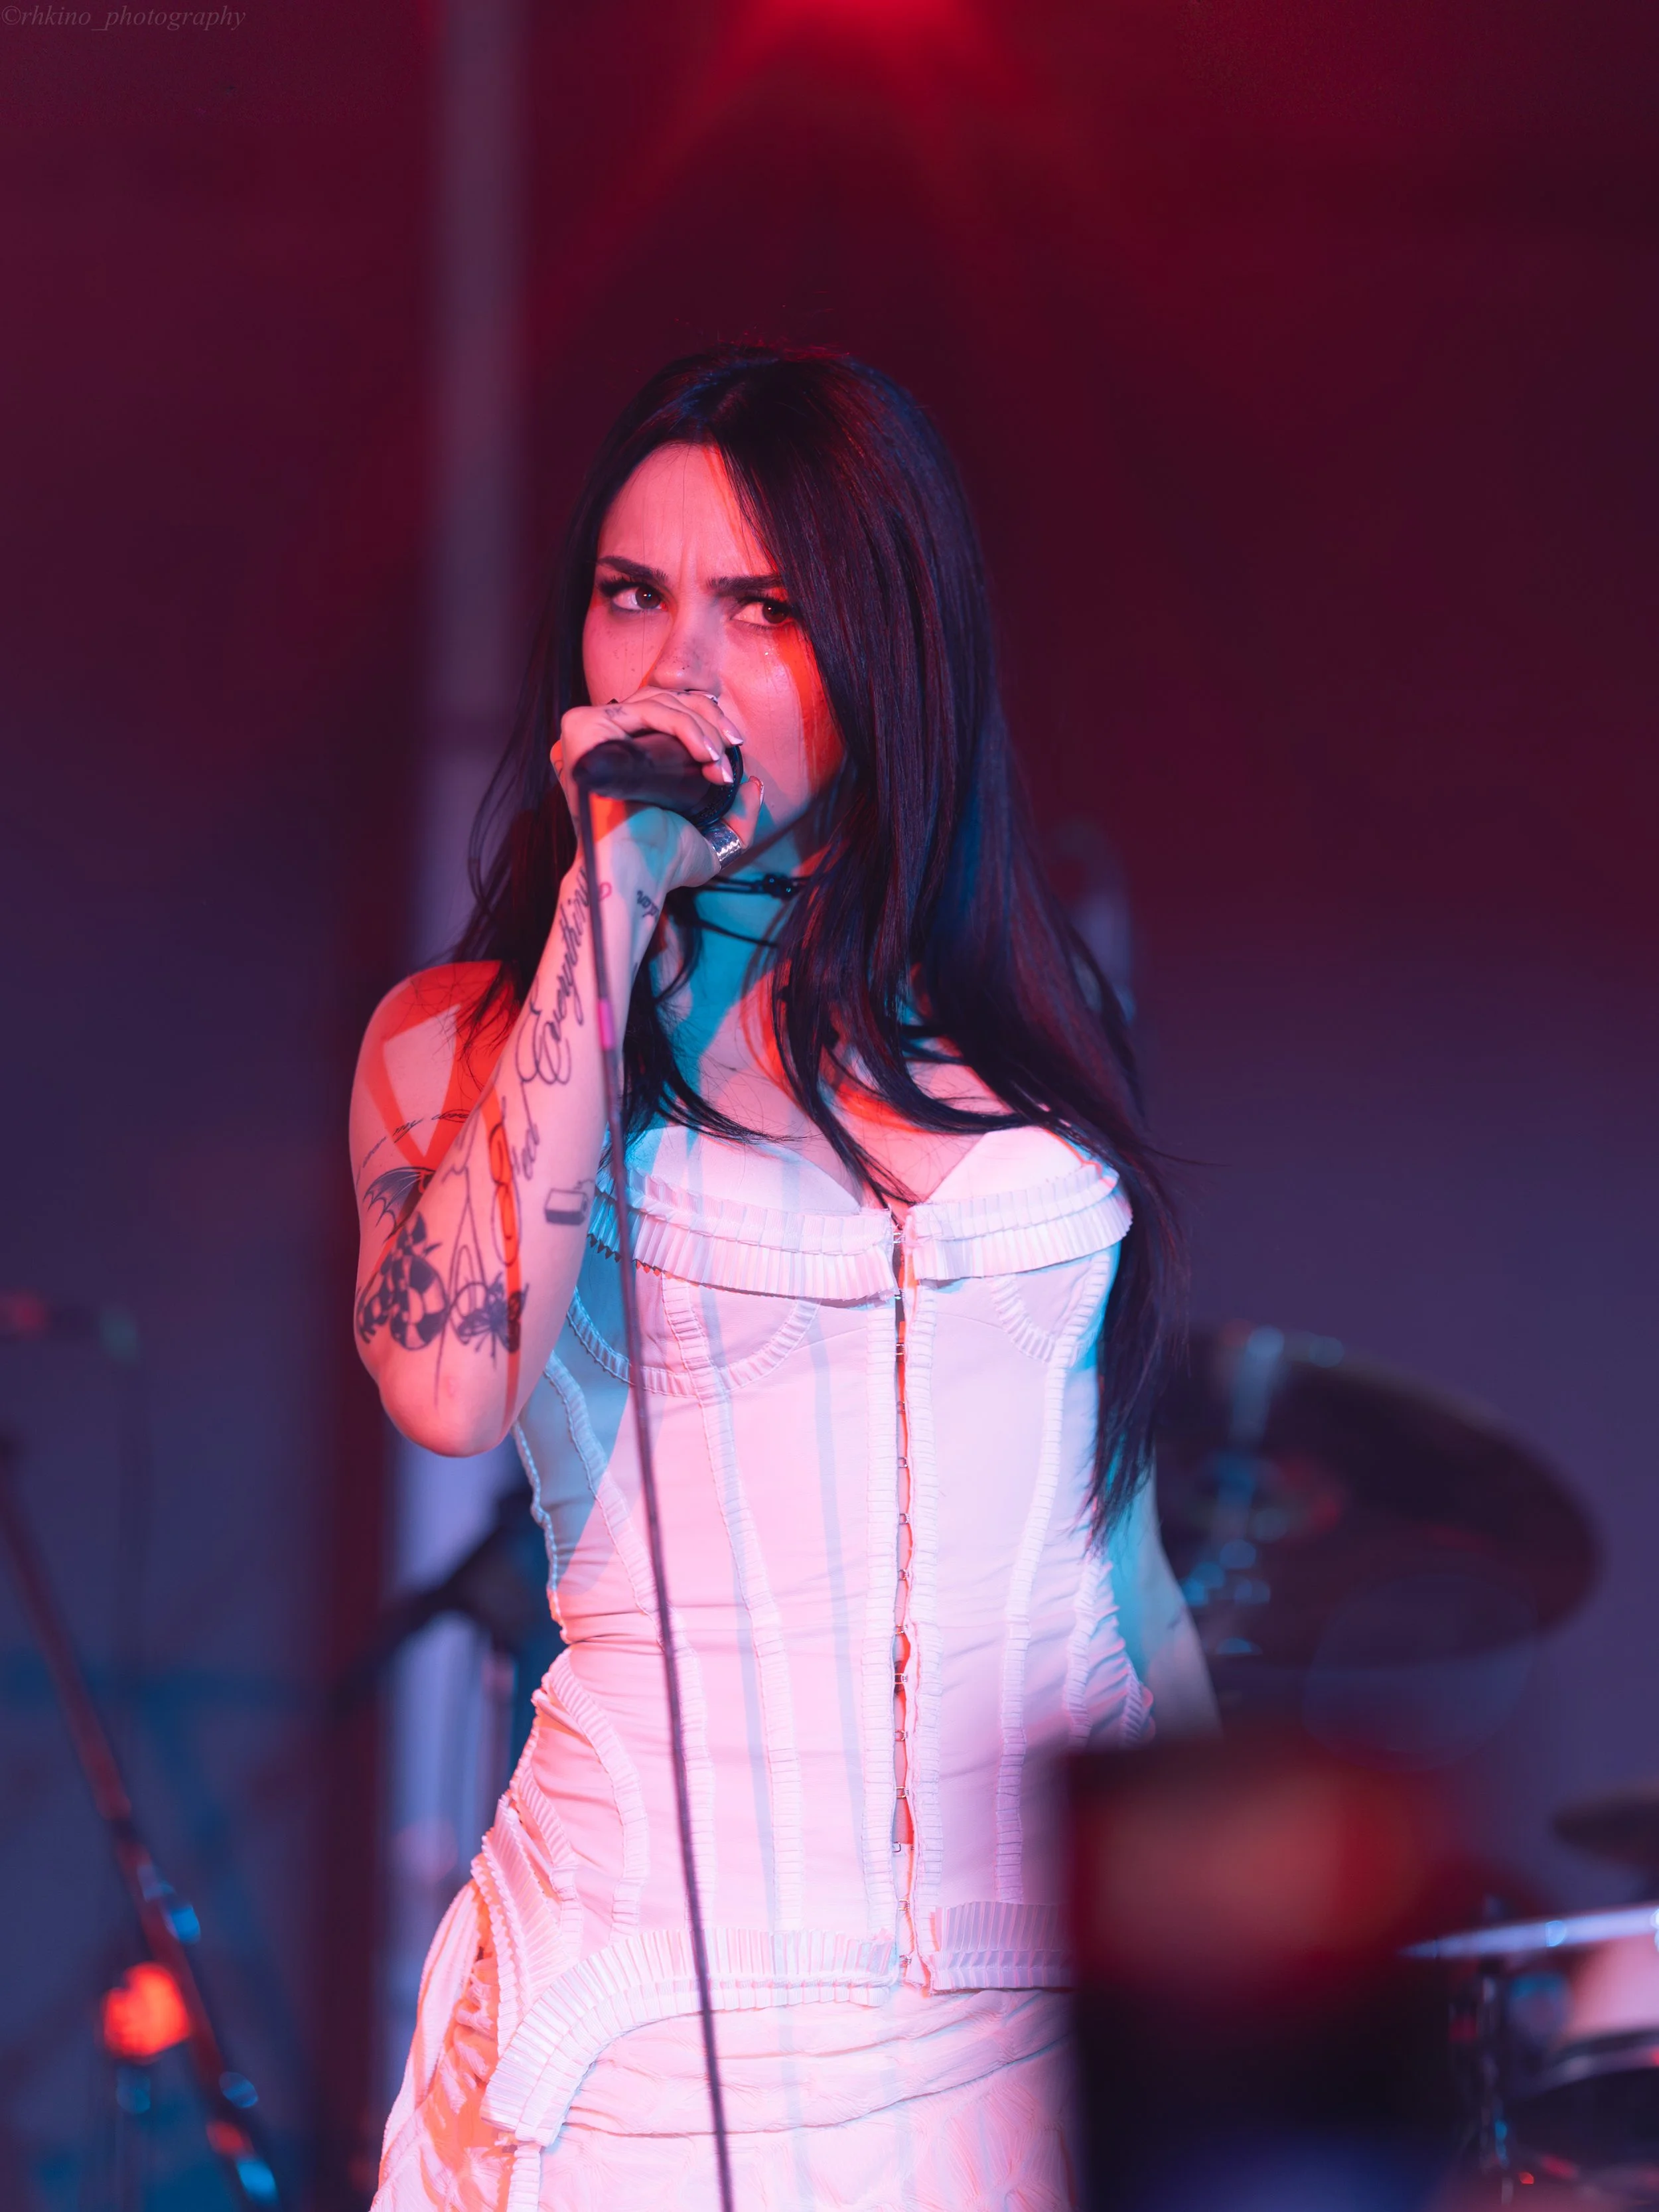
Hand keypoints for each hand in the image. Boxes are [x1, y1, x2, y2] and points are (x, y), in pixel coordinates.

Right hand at [552, 687, 763, 906]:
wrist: (639, 875)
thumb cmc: (664, 866)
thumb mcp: (710, 840)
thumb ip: (736, 815)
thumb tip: (753, 783)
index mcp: (620, 758)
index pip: (662, 713)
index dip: (702, 720)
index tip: (733, 745)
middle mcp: (601, 741)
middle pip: (661, 700)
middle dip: (708, 720)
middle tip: (731, 751)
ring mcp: (589, 733)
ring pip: (658, 702)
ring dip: (701, 727)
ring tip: (719, 764)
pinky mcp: (585, 729)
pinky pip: (647, 710)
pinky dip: (685, 726)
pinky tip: (706, 755)